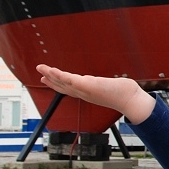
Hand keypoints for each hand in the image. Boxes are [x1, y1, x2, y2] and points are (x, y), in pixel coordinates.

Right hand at [36, 64, 155, 123]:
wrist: (130, 100)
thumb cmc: (122, 94)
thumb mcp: (106, 87)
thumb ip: (97, 84)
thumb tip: (93, 80)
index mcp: (87, 93)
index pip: (68, 88)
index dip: (56, 84)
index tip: (46, 78)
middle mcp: (83, 93)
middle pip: (62, 86)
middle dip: (49, 79)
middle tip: (39, 72)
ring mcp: (84, 90)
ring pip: (63, 82)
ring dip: (51, 75)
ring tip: (41, 68)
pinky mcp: (88, 86)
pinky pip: (70, 80)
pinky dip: (59, 75)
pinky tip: (52, 70)